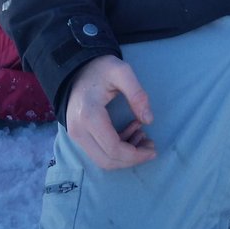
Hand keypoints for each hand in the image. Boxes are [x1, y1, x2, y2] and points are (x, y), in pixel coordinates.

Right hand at [66, 55, 155, 169]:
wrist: (76, 68)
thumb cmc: (100, 68)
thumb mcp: (122, 72)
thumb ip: (137, 94)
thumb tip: (149, 120)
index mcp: (89, 115)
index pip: (113, 148)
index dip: (135, 155)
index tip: (153, 149)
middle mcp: (79, 130)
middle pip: (107, 160)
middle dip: (132, 159)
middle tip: (150, 147)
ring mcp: (76, 134)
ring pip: (102, 160)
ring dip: (125, 156)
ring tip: (143, 137)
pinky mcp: (78, 135)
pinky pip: (98, 151)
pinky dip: (117, 148)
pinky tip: (132, 132)